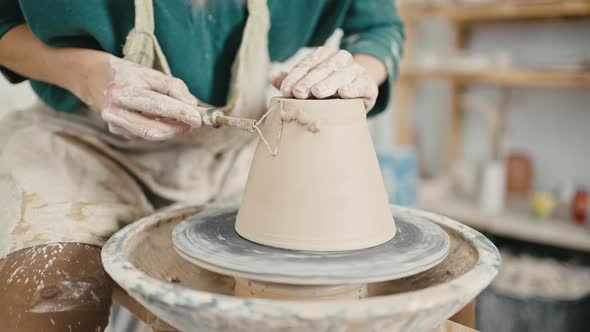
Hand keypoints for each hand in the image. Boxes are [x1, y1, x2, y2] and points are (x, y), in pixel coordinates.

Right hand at [83, 55, 200, 140]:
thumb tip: (193, 106)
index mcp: (123, 91)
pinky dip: (160, 128)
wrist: (95, 78)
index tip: (198, 119)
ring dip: (171, 130)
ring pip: (151, 135)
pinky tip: (162, 119)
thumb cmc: (129, 75)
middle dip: (178, 128)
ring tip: (182, 120)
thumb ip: (174, 87)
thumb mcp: (151, 73)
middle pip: (154, 129)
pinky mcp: (117, 131)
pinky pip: (145, 134)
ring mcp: (114, 124)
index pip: (157, 106)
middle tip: (194, 123)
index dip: (180, 113)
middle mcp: (115, 111)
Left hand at [273, 47, 381, 110]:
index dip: (295, 76)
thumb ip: (292, 80)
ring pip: (341, 75)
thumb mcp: (309, 84)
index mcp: (324, 55)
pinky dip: (353, 88)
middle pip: (322, 69)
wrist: (359, 93)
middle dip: (309, 81)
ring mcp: (356, 70)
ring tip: (317, 93)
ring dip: (328, 84)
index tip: (284, 90)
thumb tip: (272, 76)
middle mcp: (341, 59)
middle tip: (298, 92)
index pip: (307, 64)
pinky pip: (361, 85)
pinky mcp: (369, 85)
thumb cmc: (328, 89)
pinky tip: (344, 93)